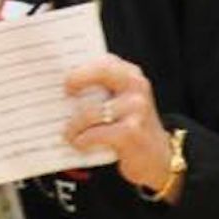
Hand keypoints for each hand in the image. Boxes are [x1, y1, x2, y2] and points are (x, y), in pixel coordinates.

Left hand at [63, 56, 179, 200]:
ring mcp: (136, 109)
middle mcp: (136, 87)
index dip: (82, 66)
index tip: (64, 78)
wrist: (159, 157)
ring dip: (73, 124)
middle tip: (64, 94)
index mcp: (131, 75)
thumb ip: (99, 91)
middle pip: (101, 72)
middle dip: (77, 80)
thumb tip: (59, 89)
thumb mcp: (120, 103)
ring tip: (67, 133)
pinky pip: (96, 133)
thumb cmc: (129, 126)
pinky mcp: (131, 132)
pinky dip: (82, 140)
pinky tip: (78, 143)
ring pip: (92, 111)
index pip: (105, 61)